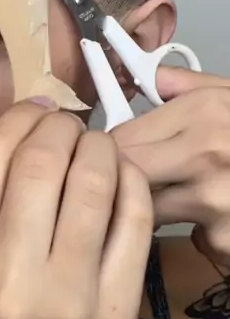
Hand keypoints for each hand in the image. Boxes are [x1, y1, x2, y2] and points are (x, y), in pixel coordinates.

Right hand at [0, 99, 152, 318]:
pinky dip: (133, 183)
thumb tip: (30, 125)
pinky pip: (133, 220)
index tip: (37, 111)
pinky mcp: (114, 311)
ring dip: (101, 148)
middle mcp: (5, 277)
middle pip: (42, 160)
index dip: (19, 117)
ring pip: (92, 183)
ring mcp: (65, 297)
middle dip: (63, 126)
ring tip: (99, 148)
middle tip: (73, 126)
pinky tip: (126, 178)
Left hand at [113, 67, 229, 268]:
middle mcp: (204, 154)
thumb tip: (152, 77)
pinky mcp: (226, 241)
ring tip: (189, 198)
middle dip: (119, 185)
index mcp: (202, 112)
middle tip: (124, 186)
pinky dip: (204, 236)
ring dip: (156, 211)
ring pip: (149, 213)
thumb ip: (191, 85)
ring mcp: (215, 202)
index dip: (105, 154)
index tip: (101, 160)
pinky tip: (224, 221)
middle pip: (124, 179)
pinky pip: (195, 240)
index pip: (119, 139)